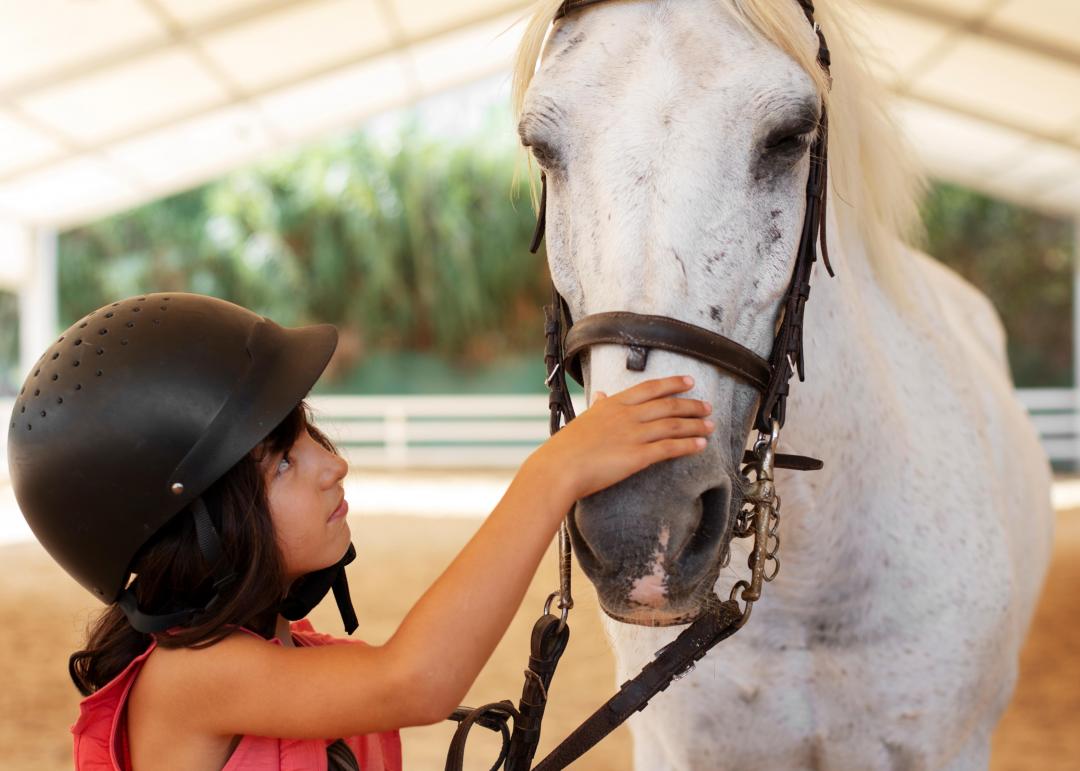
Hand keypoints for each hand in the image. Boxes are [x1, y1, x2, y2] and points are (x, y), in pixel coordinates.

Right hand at [527, 375, 713, 503]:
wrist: (560, 468)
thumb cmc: (566, 447)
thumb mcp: (583, 419)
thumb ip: (598, 406)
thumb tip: (602, 394)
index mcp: (614, 404)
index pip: (650, 388)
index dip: (672, 383)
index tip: (689, 381)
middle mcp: (627, 415)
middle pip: (668, 405)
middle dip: (691, 405)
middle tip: (707, 407)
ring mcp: (634, 435)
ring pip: (673, 425)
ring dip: (695, 425)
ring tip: (710, 426)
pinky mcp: (638, 456)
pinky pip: (669, 448)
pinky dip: (688, 445)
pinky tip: (701, 445)